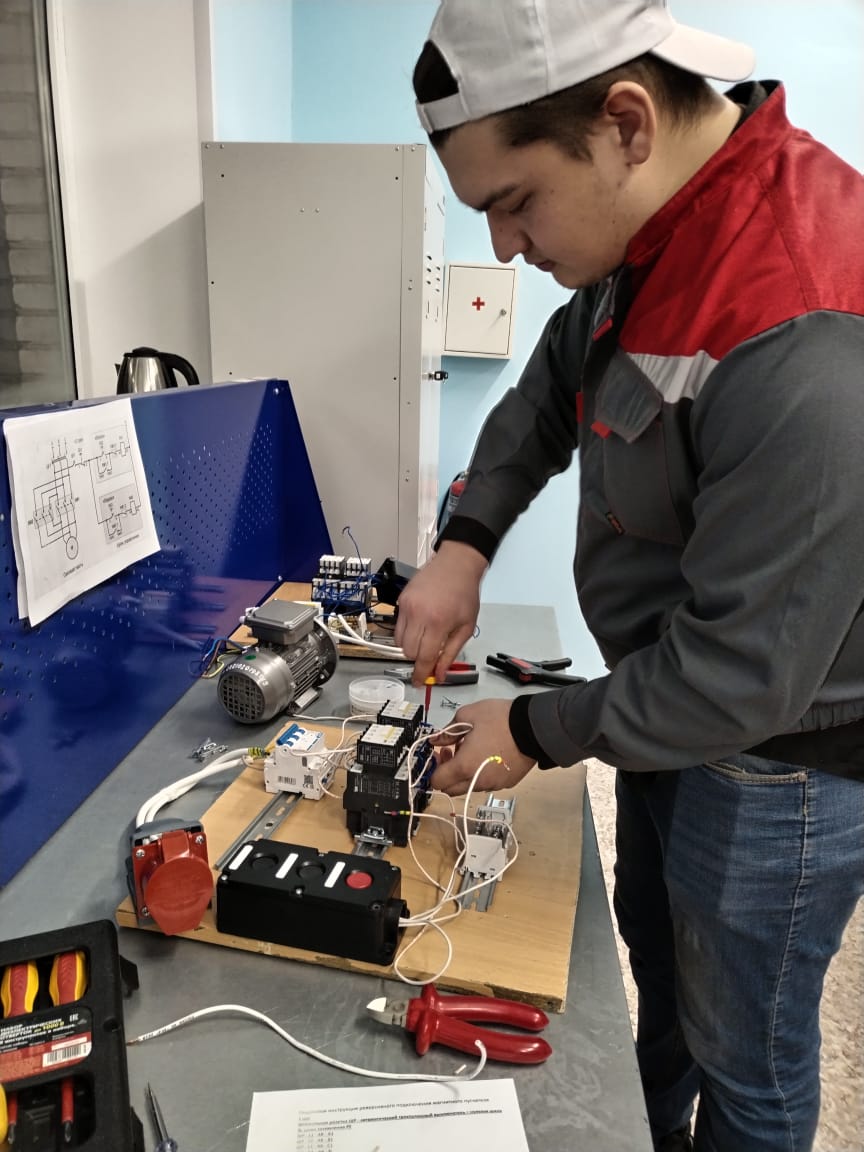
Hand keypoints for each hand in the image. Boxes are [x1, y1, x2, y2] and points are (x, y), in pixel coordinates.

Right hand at [394, 541, 487, 683]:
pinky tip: (420, 626)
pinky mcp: (401, 600)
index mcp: (438, 623)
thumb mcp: (466, 627)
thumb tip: (439, 675)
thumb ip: (451, 653)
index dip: (421, 674)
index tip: (420, 682)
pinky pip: (397, 626)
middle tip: (429, 655)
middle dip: (418, 658)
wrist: (455, 565)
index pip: (423, 657)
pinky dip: (406, 633)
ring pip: (399, 641)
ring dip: (410, 647)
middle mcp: (418, 615)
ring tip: (425, 638)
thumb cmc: (465, 594)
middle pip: (408, 652)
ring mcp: (406, 607)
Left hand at [430, 698, 535, 796]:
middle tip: (454, 751)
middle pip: (451, 789)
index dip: (434, 768)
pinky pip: (487, 784)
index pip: (437, 781)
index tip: (441, 752)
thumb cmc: (499, 719)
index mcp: (464, 766)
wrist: (534, 727)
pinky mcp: (507, 784)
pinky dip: (482, 774)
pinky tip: (490, 756)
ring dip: (464, 774)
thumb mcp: (467, 715)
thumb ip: (447, 731)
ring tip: (475, 751)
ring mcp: (494, 785)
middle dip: (447, 773)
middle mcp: (477, 781)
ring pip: (469, 787)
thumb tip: (435, 741)